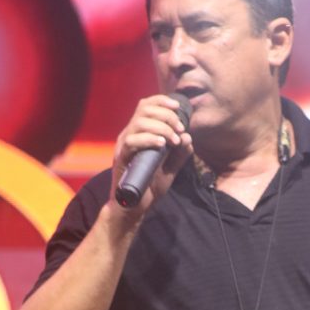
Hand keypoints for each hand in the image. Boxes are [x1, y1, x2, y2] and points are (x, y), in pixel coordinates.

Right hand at [110, 94, 192, 212]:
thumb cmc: (149, 186)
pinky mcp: (121, 158)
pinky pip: (132, 141)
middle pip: (144, 109)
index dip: (162, 101)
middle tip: (179, 129)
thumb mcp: (170, 169)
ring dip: (160, 127)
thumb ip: (179, 154)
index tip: (179, 107)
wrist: (134, 208)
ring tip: (173, 140)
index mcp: (139, 133)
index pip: (146, 105)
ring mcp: (124, 146)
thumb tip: (188, 138)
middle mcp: (129, 135)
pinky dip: (149, 139)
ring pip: (139, 123)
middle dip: (166, 115)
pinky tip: (162, 145)